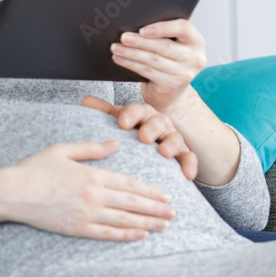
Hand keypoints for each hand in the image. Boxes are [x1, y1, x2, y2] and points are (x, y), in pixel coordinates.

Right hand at [2, 141, 174, 240]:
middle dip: (155, 208)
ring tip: (164, 225)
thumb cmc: (35, 169)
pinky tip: (139, 235)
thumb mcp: (62, 150)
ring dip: (147, 223)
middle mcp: (93, 196)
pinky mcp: (77, 228)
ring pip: (124, 219)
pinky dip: (126, 235)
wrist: (13, 192)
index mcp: (91, 175)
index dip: (149, 191)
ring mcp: (86, 214)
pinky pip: (107, 233)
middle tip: (173, 213)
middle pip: (132, 202)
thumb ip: (91, 148)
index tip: (165, 195)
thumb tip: (114, 143)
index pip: (128, 184)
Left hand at [81, 97, 197, 179]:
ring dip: (170, 145)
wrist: (153, 141)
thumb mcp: (118, 119)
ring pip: (174, 138)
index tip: (122, 123)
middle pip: (156, 122)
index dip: (130, 115)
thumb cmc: (132, 130)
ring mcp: (172, 137)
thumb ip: (104, 111)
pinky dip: (190, 165)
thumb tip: (86, 101)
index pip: (136, 110)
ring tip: (164, 152)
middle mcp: (158, 122)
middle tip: (143, 137)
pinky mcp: (183, 153)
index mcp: (141, 113)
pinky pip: (189, 157)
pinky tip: (187, 175)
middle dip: (150, 128)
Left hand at [110, 19, 206, 113]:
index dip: (162, 28)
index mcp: (196, 41)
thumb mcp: (173, 44)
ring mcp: (184, 74)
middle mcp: (195, 58)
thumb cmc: (168, 60)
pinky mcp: (172, 85)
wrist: (170, 92)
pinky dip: (130, 64)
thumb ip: (164, 32)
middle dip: (140, 41)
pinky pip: (147, 71)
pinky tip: (119, 59)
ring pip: (153, 60)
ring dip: (131, 53)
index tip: (143, 29)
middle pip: (164, 46)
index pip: (183, 28)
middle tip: (123, 37)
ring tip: (116, 48)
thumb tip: (138, 16)